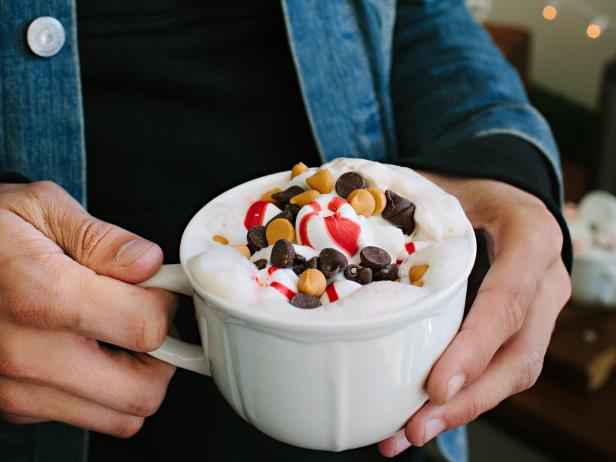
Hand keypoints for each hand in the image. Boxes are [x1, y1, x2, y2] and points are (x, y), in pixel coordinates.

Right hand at [0, 181, 177, 436]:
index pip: (145, 330)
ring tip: (117, 337)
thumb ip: (104, 239)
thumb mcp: (41, 209)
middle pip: (141, 392)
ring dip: (134, 380)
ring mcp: (17, 389)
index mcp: (43, 297)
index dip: (165, 305)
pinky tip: (84, 351)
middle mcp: (28, 355)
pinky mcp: (13, 407)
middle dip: (161, 356)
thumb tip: (150, 264)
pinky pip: (84, 416)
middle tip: (147, 321)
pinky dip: (100, 391)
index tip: (157, 290)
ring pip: (119, 417)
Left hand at [378, 175, 570, 456]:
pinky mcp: (523, 329)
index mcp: (530, 238)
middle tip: (414, 428)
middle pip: (518, 355)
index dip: (473, 348)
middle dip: (467, 400)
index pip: (506, 302)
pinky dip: (462, 397)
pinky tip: (422, 416)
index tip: (436, 387)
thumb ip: (412, 213)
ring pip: (513, 373)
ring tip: (408, 434)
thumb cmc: (468, 188)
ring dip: (462, 410)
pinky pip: (499, 369)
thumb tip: (335, 233)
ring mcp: (540, 310)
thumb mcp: (444, 188)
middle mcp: (546, 281)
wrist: (502, 192)